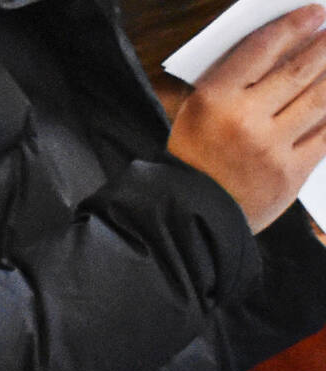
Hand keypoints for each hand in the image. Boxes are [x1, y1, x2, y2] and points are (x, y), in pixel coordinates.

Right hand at [170, 7, 325, 232]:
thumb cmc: (193, 162)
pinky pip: (325, 136)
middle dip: (325, 45)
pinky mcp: (289, 174)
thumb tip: (285, 50)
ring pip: (319, 98)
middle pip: (299, 69)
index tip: (314, 13)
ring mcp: (269, 149)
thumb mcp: (196, 115)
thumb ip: (233, 83)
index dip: (294, 25)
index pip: (262, 48)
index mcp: (213, 101)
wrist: (188, 221)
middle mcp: (243, 122)